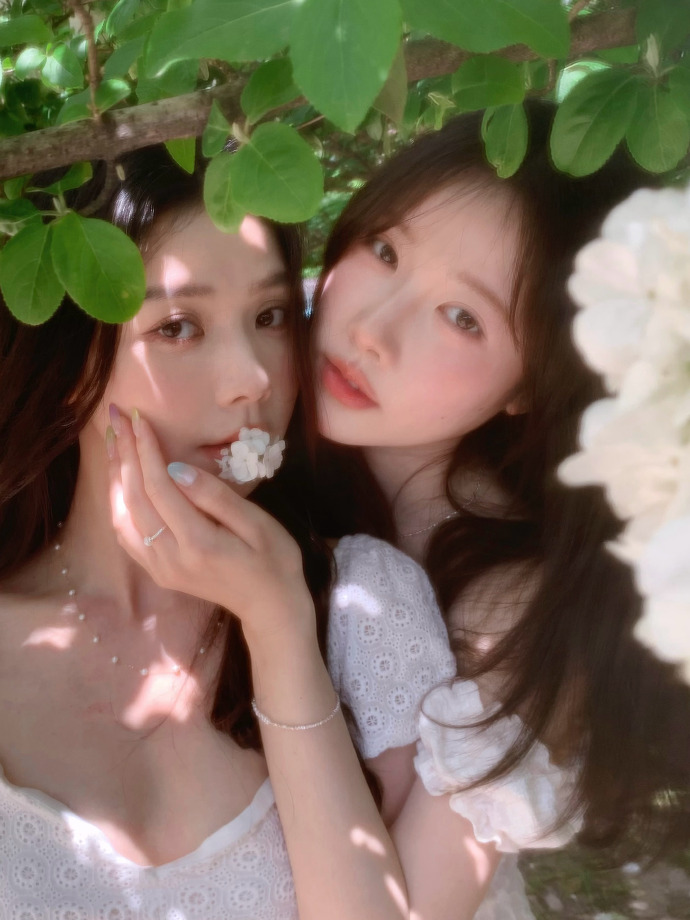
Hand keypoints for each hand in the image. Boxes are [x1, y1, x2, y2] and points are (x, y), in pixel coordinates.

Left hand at [106, 405, 315, 646]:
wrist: (271, 608)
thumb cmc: (274, 561)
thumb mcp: (258, 524)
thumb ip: (216, 497)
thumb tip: (177, 468)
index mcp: (198, 543)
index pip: (160, 486)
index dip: (146, 449)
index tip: (138, 417)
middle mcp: (170, 557)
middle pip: (135, 497)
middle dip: (124, 453)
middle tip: (116, 417)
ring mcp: (160, 568)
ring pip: (123, 515)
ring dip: (115, 475)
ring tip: (114, 440)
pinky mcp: (158, 572)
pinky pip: (127, 534)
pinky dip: (118, 501)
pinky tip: (119, 480)